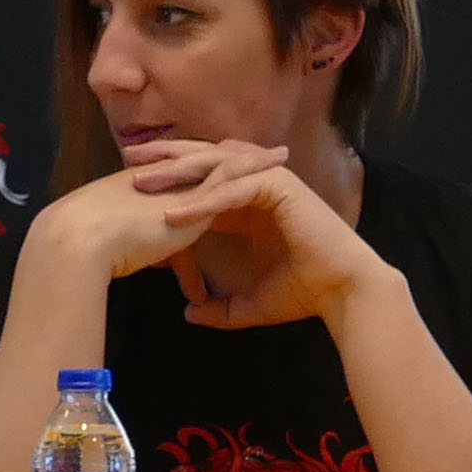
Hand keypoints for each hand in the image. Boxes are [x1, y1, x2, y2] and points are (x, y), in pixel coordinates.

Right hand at [25, 148, 260, 285]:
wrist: (82, 238)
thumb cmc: (99, 247)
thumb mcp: (141, 252)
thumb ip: (170, 265)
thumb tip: (195, 294)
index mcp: (153, 189)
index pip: (191, 175)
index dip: (214, 170)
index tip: (237, 167)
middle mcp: (167, 179)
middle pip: (211, 161)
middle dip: (240, 157)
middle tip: (270, 152)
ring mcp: (178, 181)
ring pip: (224, 165)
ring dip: (253, 162)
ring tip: (281, 158)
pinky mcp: (188, 192)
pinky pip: (228, 178)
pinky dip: (252, 173)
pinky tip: (275, 172)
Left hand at [135, 144, 387, 332]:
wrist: (342, 293)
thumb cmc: (304, 293)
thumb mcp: (249, 304)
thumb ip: (219, 308)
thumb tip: (190, 314)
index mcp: (249, 202)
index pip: (202, 179)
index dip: (168, 178)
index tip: (131, 183)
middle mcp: (258, 185)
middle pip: (205, 160)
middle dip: (166, 157)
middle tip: (129, 159)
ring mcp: (270, 181)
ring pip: (216, 166)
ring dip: (178, 172)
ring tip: (143, 181)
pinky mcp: (281, 187)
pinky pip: (235, 187)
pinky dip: (206, 200)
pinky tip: (178, 213)